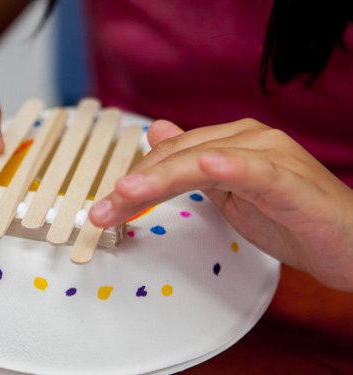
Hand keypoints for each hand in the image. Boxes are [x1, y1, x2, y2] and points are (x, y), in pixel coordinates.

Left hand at [89, 118, 352, 290]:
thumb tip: (158, 132)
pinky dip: (231, 168)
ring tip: (127, 194)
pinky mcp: (290, 181)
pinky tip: (208, 167)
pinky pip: (256, 171)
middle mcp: (247, 139)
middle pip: (179, 156)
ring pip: (204, 161)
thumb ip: (194, 165)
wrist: (347, 242)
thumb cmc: (289, 217)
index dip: (136, 179)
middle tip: (103, 211)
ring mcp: (270, 156)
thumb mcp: (229, 192)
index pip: (171, 154)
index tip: (107, 206)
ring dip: (162, 178)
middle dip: (136, 185)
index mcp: (230, 143)